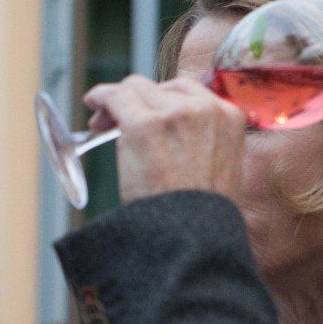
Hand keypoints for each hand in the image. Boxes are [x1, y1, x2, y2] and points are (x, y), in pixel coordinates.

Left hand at [82, 74, 245, 203]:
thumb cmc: (200, 215)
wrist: (192, 236)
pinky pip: (115, 96)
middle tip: (116, 124)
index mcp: (229, 116)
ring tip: (102, 123)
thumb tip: (171, 132)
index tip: (145, 114)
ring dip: (117, 102)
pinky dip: (101, 96)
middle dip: (138, 100)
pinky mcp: (144, 124)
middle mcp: (205, 108)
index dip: (161, 100)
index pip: (187, 91)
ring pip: (136, 87)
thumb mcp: (218, 168)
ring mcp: (174, 114)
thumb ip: (203, 140)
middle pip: (160, 87)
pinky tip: (93, 103)